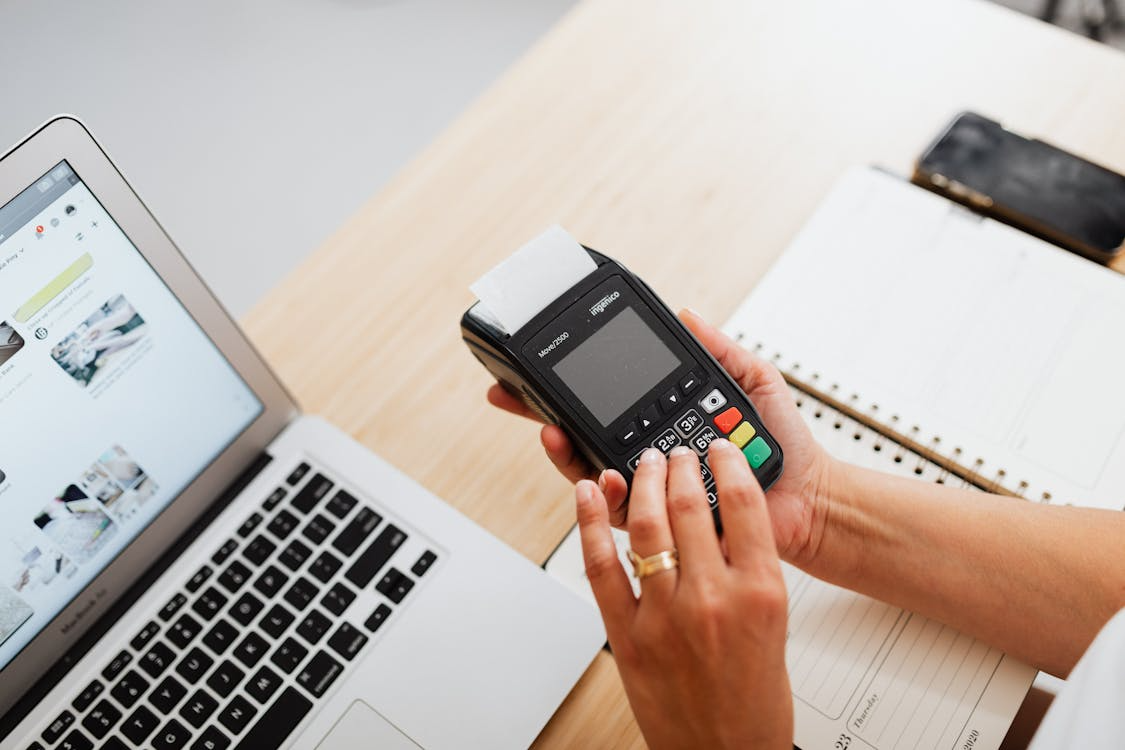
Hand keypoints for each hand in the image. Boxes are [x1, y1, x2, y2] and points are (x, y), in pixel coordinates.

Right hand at [487, 308, 833, 564]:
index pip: (605, 403)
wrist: (808, 494)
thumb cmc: (783, 445)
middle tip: (515, 396)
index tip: (536, 370)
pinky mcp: (662, 522)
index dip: (568, 389)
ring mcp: (653, 490)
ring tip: (554, 429)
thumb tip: (687, 314)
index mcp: (663, 421)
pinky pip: (624, 511)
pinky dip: (608, 493)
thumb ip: (719, 349)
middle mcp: (650, 455)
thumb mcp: (752, 381)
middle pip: (583, 436)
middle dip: (542, 415)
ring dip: (566, 452)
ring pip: (592, 474)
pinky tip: (603, 472)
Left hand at [577, 442, 792, 748]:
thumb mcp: (773, 622)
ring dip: (641, 483)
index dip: (726, 463)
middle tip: (674, 453)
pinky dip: (590, 524)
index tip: (717, 449)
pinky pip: (601, 566)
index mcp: (760, 592)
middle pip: (689, 504)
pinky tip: (588, 496)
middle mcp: (713, 598)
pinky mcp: (627, 635)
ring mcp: (666, 616)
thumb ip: (748, 567)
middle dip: (678, 466)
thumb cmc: (755, 697)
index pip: (743, 503)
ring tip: (643, 466)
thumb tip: (717, 515)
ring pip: (646, 526)